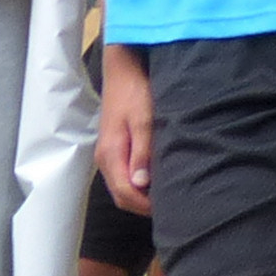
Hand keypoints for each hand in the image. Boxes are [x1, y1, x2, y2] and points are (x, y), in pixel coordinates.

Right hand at [99, 47, 152, 216]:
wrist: (122, 69)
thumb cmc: (135, 90)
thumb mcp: (143, 119)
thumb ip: (142, 151)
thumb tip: (141, 182)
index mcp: (111, 154)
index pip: (125, 193)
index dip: (146, 205)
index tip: (168, 206)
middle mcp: (105, 159)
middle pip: (122, 196)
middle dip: (143, 205)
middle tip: (170, 204)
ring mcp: (108, 155)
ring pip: (122, 187)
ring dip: (141, 195)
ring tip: (164, 194)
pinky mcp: (114, 148)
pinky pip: (124, 175)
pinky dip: (138, 184)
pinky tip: (155, 179)